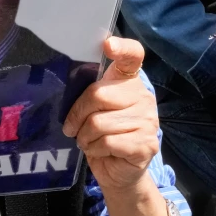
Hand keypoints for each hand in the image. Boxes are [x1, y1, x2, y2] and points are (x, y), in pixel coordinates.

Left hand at [63, 36, 158, 195]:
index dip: (121, 47)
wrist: (119, 171)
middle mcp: (143, 96)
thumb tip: (66, 87)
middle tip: (73, 128)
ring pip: (99, 123)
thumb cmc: (102, 134)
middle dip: (78, 115)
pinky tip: (99, 151)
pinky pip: (108, 142)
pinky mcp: (146, 144)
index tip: (107, 44)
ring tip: (87, 141)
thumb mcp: (94, 109)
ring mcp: (148, 120)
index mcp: (129, 81)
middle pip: (99, 95)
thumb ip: (90, 94)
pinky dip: (95, 149)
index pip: (132, 55)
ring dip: (85, 137)